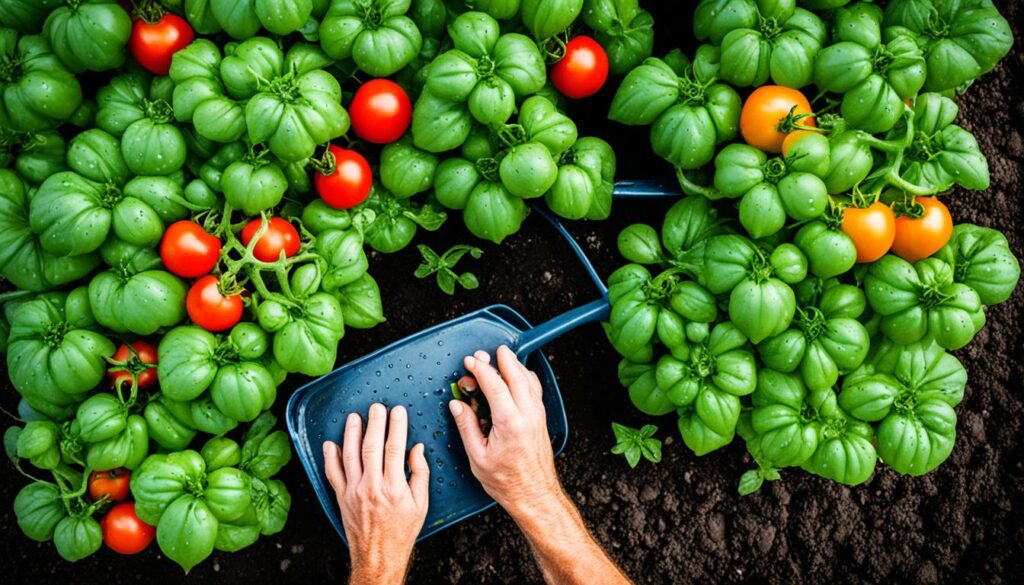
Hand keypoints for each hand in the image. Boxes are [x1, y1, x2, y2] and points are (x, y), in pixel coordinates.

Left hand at [323, 404, 428, 583]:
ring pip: (350, 455)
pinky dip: (330, 457)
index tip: (398, 412)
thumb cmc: (401, 530)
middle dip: (375, 423)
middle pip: (372, 446)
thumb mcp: (421, 504)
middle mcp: (372, 486)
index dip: (396, 426)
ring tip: (354, 417)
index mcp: (394, 487)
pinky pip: (332, 473)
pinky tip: (331, 443)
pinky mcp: (341, 496)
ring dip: (351, 433)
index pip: (395, 448)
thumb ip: (420, 473)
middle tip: (377, 407)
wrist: (378, 555)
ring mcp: (354, 490)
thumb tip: (416, 449)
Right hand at [448, 345, 561, 517]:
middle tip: (487, 352)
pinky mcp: (541, 419)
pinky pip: (534, 390)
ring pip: (529, 380)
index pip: (495, 385)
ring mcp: (537, 416)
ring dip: (514, 366)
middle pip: (517, 375)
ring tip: (500, 358)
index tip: (470, 362)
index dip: (481, 370)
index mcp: (510, 423)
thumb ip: (467, 426)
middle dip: (501, 360)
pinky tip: (516, 377)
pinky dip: (524, 377)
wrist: (534, 495)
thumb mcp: (477, 457)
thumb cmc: (507, 481)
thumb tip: (458, 405)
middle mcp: (528, 415)